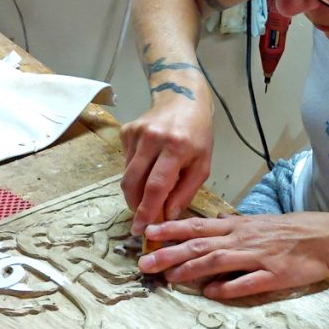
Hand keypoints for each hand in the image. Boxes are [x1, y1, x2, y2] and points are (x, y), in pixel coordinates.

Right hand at [119, 98, 212, 235]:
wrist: (184, 100)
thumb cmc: (197, 136)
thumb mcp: (202, 165)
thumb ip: (185, 192)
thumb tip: (167, 217)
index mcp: (177, 148)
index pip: (156, 186)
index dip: (146, 211)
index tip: (140, 229)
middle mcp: (154, 138)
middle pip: (134, 182)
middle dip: (134, 205)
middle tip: (140, 218)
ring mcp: (137, 132)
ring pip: (127, 174)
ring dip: (135, 189)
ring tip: (148, 191)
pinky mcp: (126, 130)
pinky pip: (126, 161)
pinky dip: (135, 171)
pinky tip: (148, 165)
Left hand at [137, 211, 328, 298]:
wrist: (328, 239)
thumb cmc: (293, 231)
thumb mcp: (260, 223)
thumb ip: (235, 227)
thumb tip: (213, 226)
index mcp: (239, 227)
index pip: (198, 227)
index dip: (172, 230)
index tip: (148, 234)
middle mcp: (244, 239)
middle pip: (201, 245)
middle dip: (170, 253)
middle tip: (144, 262)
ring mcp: (258, 257)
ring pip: (219, 261)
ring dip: (192, 269)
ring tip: (169, 277)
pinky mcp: (274, 275)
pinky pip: (248, 282)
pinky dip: (229, 287)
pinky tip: (211, 293)